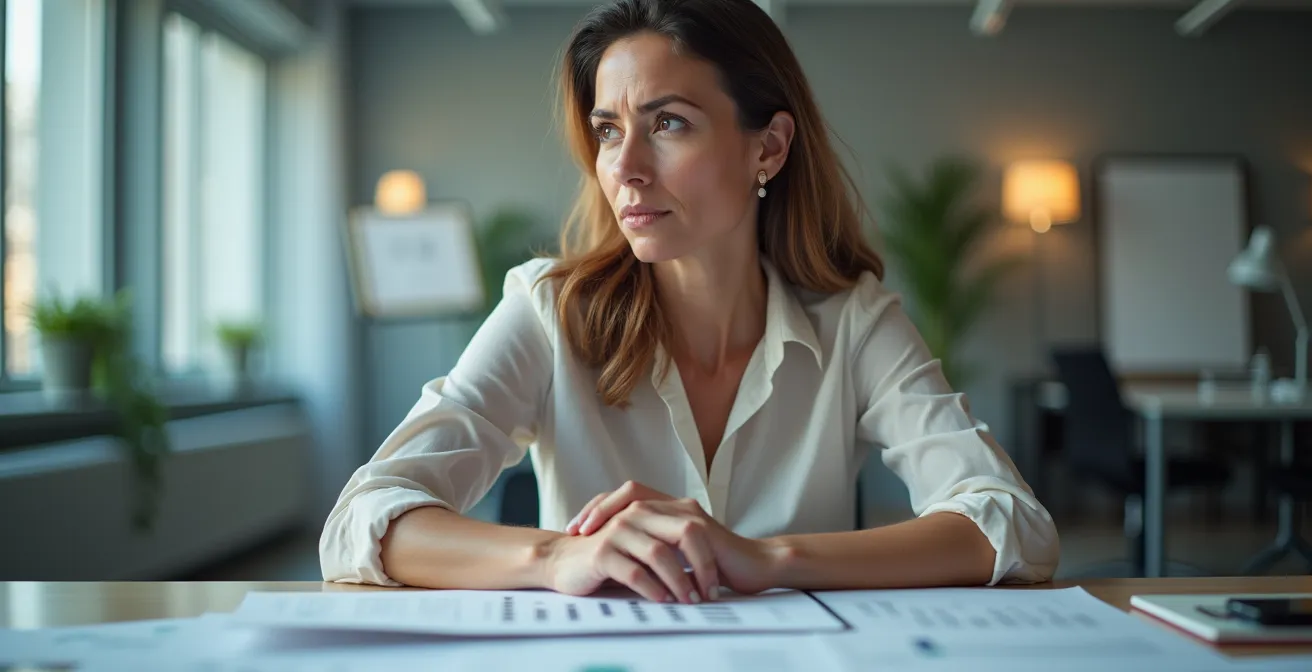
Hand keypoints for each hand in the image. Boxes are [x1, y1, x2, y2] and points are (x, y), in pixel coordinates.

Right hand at [542, 511, 708, 603]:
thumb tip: (706, 569)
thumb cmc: (607, 556)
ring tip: (689, 600)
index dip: (709, 554)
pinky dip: (653, 588)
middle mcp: (636, 514)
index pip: (692, 525)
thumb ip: (667, 545)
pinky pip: (635, 572)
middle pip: (684, 534)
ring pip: (660, 555)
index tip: (716, 581)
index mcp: (649, 509)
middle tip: (709, 593)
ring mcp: (619, 531)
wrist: (563, 561)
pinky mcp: (603, 552)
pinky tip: (662, 600)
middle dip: (703, 566)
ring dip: (680, 581)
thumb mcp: (641, 545)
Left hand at [565, 482, 781, 595]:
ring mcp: (688, 513)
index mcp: (666, 508)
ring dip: (620, 530)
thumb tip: (615, 557)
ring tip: (603, 550)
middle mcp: (675, 503)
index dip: (597, 507)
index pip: (624, 495)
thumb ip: (651, 548)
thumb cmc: (715, 563)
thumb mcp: (674, 555)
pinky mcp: (703, 528)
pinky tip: (634, 559)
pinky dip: (652, 550)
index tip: (575, 528)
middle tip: (580, 533)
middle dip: (599, 511)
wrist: (754, 565)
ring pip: (644, 507)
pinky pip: (669, 533)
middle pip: (629, 492)